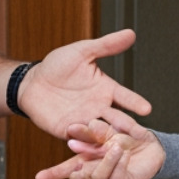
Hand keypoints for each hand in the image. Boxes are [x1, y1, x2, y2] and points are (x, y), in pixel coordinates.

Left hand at [18, 29, 151, 137]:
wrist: (32, 83)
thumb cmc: (57, 66)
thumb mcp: (82, 52)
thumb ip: (106, 45)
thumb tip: (130, 33)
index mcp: (105, 90)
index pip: (124, 97)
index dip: (134, 103)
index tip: (146, 108)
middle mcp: (99, 107)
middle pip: (117, 119)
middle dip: (128, 126)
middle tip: (140, 134)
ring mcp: (85, 121)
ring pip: (102, 132)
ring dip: (109, 137)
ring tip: (118, 143)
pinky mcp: (70, 131)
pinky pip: (81, 139)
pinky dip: (87, 142)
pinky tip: (91, 145)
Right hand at [34, 118, 164, 178]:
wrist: (154, 146)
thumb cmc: (130, 136)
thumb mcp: (110, 128)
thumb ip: (95, 131)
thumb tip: (77, 129)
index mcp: (89, 157)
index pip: (68, 166)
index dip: (53, 173)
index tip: (38, 178)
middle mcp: (97, 168)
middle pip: (78, 177)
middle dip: (75, 174)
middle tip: (78, 168)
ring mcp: (110, 177)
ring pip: (98, 176)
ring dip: (105, 161)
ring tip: (117, 146)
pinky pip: (117, 176)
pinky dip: (119, 163)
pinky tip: (124, 153)